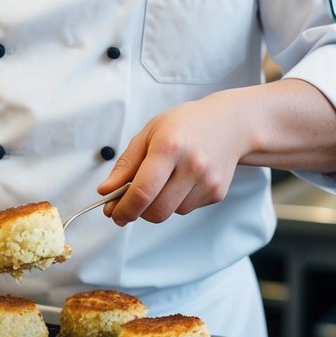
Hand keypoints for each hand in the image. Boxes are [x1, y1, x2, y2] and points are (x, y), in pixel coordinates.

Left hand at [97, 93, 245, 224]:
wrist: (229, 124)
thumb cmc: (185, 124)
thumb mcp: (149, 133)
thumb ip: (126, 164)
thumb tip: (106, 191)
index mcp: (169, 147)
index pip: (142, 191)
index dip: (124, 208)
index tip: (113, 212)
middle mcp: (191, 166)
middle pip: (156, 210)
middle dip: (137, 212)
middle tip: (128, 204)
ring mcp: (207, 181)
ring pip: (171, 212)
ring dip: (158, 204)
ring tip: (163, 179)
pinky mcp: (217, 193)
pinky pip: (187, 209)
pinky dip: (177, 201)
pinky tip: (182, 179)